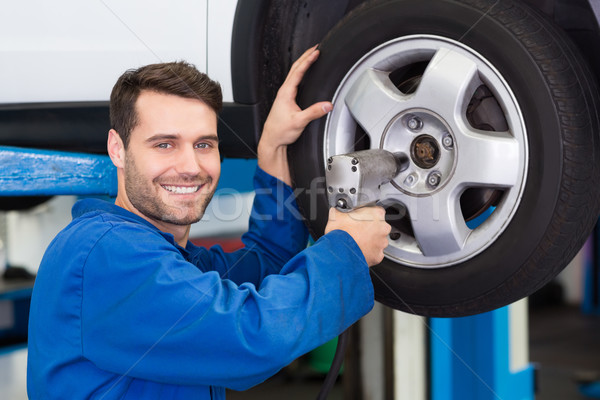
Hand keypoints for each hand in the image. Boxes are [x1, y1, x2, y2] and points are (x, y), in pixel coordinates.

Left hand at [258, 45, 332, 184]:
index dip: (308, 60)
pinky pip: (294, 81)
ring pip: (294, 74)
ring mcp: (284, 95)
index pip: (298, 72)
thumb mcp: (299, 122)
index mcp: (286, 93)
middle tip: (316, 47)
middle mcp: (284, 92)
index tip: (316, 52)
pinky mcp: (286, 100)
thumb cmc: (280, 131)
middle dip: (306, 56)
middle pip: (295, 68)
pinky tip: (305, 74)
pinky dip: (301, 73)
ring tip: (312, 56)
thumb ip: (314, 112)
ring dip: (303, 63)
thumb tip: (327, 105)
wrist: (272, 140)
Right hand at [325, 207, 390, 266]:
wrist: (339, 252)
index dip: (367, 214)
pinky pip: (375, 252)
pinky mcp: (378, 255)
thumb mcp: (337, 214)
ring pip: (378, 240)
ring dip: (370, 240)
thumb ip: (341, 209)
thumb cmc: (340, 233)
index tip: (360, 218)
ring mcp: (381, 242)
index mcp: (376, 214)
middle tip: (357, 230)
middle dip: (370, 228)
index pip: (376, 210)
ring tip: (357, 241)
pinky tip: (359, 249)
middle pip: (380, 226)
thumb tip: (338, 210)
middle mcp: (383, 228)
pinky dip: (368, 252)